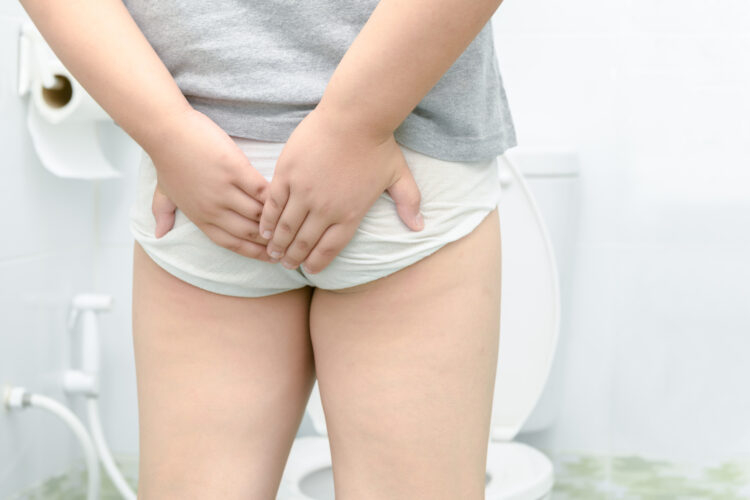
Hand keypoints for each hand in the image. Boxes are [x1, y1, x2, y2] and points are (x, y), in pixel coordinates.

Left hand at [145, 107, 274, 261]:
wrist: (167, 131)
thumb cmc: (167, 159)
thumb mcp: (163, 192)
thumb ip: (164, 214)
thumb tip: (159, 234)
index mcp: (200, 218)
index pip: (233, 244)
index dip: (255, 253)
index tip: (271, 256)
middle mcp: (213, 210)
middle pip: (250, 233)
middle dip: (271, 239)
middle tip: (289, 239)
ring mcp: (224, 190)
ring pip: (259, 214)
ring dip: (276, 218)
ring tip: (293, 219)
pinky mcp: (234, 170)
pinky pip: (261, 190)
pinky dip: (275, 195)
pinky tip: (287, 196)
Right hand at [259, 106, 424, 273]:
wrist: (355, 116)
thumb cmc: (378, 144)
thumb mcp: (399, 176)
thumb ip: (408, 203)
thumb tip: (420, 227)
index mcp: (350, 214)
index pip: (329, 248)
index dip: (317, 262)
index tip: (309, 269)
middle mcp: (325, 209)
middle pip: (304, 242)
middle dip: (294, 258)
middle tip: (287, 265)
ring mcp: (304, 192)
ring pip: (286, 227)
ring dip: (278, 244)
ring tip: (273, 252)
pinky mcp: (287, 174)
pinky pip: (273, 204)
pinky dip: (268, 220)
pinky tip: (264, 229)